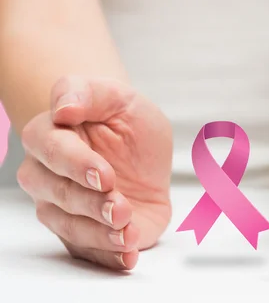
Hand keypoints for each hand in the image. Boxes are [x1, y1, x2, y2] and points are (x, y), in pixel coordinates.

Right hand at [17, 75, 171, 270]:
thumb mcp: (119, 97)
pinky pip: (84, 250)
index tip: (104, 175)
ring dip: (98, 233)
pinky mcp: (80, 232)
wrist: (143, 155)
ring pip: (66, 225)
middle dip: (89, 203)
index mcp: (49, 132)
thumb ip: (89, 93)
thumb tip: (62, 108)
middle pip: (55, 192)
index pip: (51, 148)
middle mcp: (45, 171)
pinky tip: (127, 253)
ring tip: (127, 231)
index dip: (76, 164)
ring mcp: (59, 204)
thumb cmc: (125, 119)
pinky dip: (107, 255)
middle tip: (120, 207)